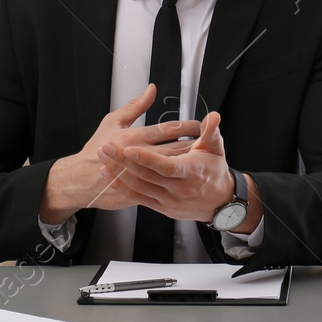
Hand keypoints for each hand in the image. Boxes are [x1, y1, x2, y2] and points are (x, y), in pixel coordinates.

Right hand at [39, 84, 200, 222]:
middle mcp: (141, 154)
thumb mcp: (113, 121)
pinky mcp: (142, 188)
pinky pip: (165, 182)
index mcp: (135, 136)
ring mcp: (142, 173)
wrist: (83, 178)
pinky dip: (177, 177)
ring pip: (174, 166)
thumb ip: (135, 106)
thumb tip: (152, 89)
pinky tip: (186, 173)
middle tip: (208, 139)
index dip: (188, 126)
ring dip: (189, 160)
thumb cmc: (96, 147)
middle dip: (195, 144)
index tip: (200, 124)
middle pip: (176, 148)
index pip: (169, 128)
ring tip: (202, 155)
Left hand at [98, 111, 236, 222]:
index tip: (130, 148)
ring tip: (103, 155)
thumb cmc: (214, 171)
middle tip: (106, 146)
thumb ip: (211, 131)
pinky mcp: (160, 206)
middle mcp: (179, 188)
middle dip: (124, 160)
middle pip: (147, 175)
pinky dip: (121, 185)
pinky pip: (137, 197)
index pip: (166, 166)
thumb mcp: (216, 149)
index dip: (147, 158)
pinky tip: (109, 173)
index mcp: (191, 171)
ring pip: (139, 186)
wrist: (218, 202)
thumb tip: (213, 116)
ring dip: (118, 171)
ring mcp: (168, 199)